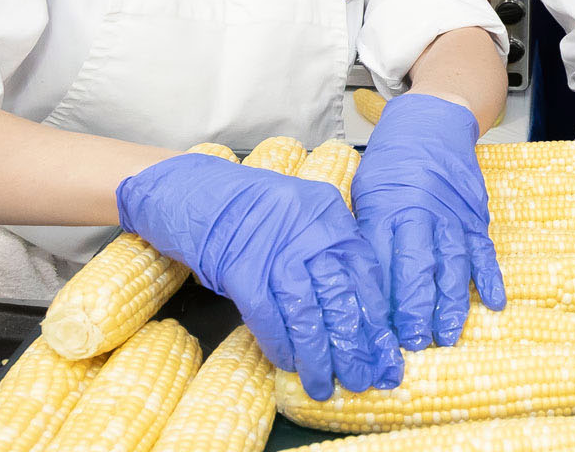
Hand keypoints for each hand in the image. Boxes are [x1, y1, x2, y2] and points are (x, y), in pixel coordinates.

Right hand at [117, 153, 401, 398]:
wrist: (187, 190)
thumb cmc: (244, 209)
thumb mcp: (297, 216)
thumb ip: (327, 251)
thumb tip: (356, 313)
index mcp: (328, 213)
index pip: (365, 272)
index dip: (377, 318)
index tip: (387, 353)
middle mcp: (306, 228)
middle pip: (340, 297)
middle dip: (355, 346)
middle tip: (365, 379)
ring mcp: (272, 248)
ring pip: (307, 314)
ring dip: (318, 357)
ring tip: (325, 385)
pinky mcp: (239, 268)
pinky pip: (267, 316)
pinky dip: (280, 344)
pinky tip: (289, 364)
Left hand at [351, 94, 506, 349]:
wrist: (433, 123)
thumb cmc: (392, 162)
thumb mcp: (364, 190)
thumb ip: (366, 233)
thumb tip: (362, 284)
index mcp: (385, 206)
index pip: (380, 259)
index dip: (379, 297)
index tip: (377, 329)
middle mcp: (420, 211)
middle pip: (418, 266)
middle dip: (415, 308)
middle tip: (413, 342)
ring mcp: (453, 214)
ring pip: (454, 264)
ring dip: (451, 303)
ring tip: (446, 335)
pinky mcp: (476, 215)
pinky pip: (485, 250)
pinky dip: (491, 277)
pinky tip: (494, 303)